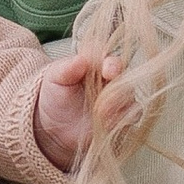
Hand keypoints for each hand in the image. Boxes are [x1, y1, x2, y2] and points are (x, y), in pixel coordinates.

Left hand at [32, 47, 131, 171]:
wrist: (53, 124)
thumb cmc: (55, 95)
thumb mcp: (55, 78)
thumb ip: (67, 68)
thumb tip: (81, 59)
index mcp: (99, 66)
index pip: (112, 61)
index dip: (113, 65)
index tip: (108, 71)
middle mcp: (112, 83)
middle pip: (126, 81)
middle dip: (118, 89)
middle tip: (104, 100)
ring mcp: (118, 102)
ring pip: (130, 101)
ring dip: (120, 107)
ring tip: (103, 114)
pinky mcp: (120, 120)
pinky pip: (131, 119)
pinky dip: (124, 121)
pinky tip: (109, 124)